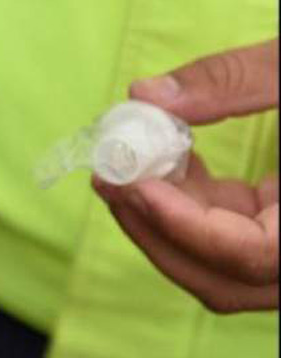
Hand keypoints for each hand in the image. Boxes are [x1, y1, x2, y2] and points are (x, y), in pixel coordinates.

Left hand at [94, 39, 278, 312]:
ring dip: (163, 219)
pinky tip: (163, 154)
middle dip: (156, 231)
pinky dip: (187, 201)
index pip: (251, 258)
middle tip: (106, 176)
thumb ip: (237, 79)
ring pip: (221, 265)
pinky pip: (229, 232)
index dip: (186, 228)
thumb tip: (144, 94)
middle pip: (225, 278)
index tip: (134, 185)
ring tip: (121, 162)